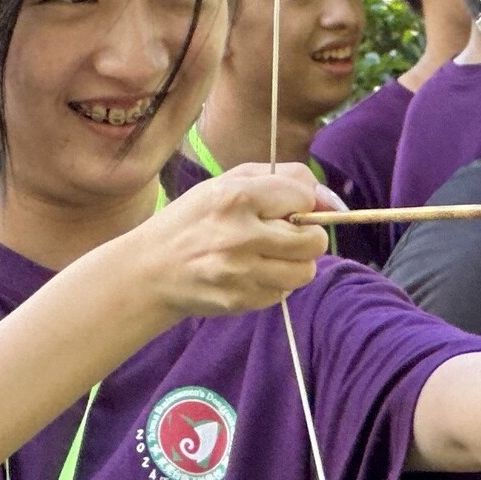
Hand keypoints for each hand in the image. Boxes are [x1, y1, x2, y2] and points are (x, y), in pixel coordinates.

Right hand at [130, 165, 332, 320]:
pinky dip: (275, 283)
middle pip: (313, 240)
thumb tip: (330, 198)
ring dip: (295, 263)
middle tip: (285, 235)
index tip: (285, 208)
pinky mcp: (240, 300)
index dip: (301, 203)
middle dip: (306, 236)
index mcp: (235, 197)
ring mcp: (240, 272)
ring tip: (268, 256)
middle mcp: (239, 235)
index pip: (303, 196)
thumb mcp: (226, 184)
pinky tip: (250, 273)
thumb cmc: (194, 220)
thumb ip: (281, 180)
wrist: (150, 270)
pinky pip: (284, 292)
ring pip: (305, 271)